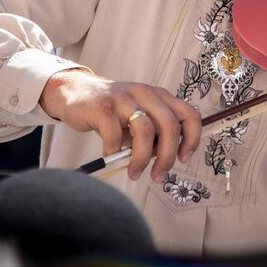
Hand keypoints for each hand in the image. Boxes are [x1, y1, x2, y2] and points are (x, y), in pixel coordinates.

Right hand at [40, 69, 200, 180]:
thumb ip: (154, 132)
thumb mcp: (138, 115)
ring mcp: (124, 98)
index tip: (184, 158)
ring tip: (135, 172)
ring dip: (142, 158)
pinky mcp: (103, 106)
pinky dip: (115, 153)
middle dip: (167, 157)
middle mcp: (145, 93)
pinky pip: (115, 135)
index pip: (189, 114)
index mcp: (159, 95)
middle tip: (158, 175)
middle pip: (170, 126)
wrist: (74, 91)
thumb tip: (165, 158)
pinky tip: (111, 158)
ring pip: (146, 131)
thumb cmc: (111, 110)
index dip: (192, 138)